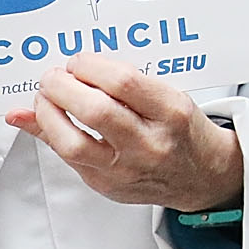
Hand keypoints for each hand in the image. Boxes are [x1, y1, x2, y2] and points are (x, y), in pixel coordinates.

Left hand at [5, 55, 242, 211]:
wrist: (203, 176)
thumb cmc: (183, 131)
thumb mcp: (169, 97)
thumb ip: (124, 83)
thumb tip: (73, 68)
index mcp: (171, 113)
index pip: (123, 82)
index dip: (90, 66)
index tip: (79, 62)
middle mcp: (150, 144)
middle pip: (94, 111)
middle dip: (61, 88)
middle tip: (54, 78)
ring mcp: (127, 170)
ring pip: (72, 143)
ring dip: (48, 115)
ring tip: (46, 100)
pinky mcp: (107, 186)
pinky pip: (68, 159)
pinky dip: (50, 135)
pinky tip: (47, 122)